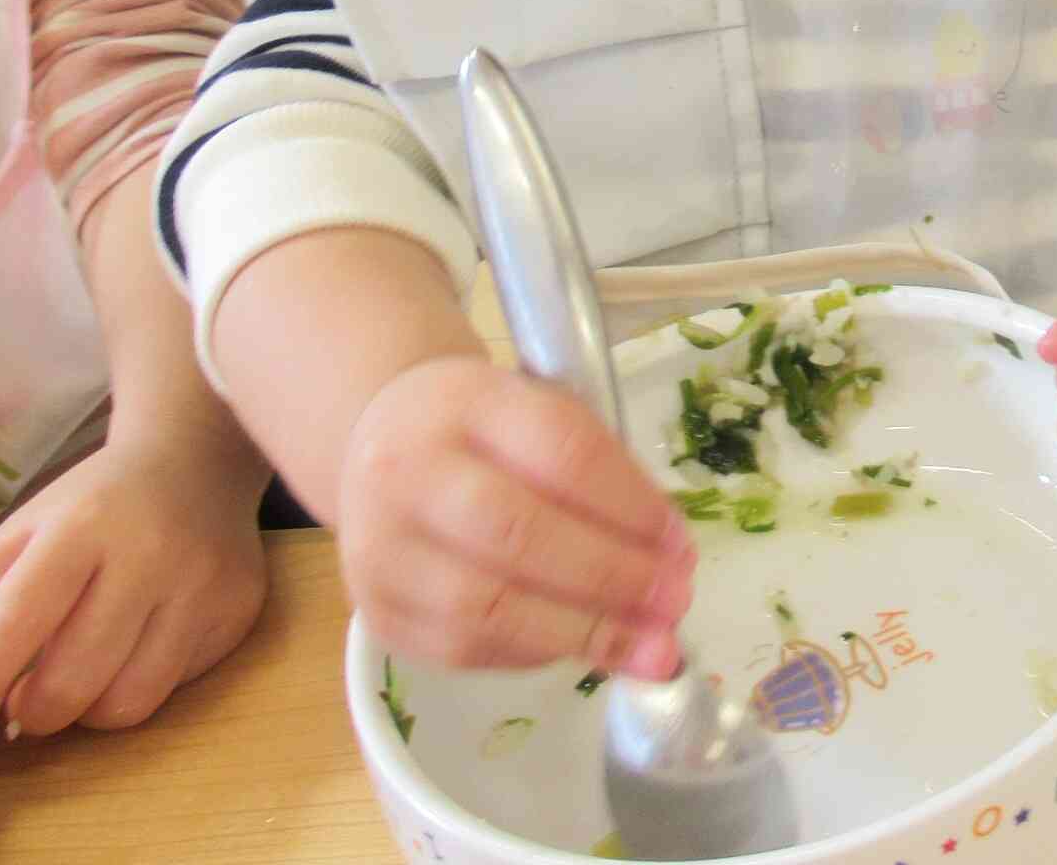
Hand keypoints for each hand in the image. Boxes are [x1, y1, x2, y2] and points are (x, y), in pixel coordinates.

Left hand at [0, 430, 268, 747]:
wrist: (196, 462)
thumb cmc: (91, 508)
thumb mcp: (14, 535)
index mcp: (81, 526)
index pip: (19, 619)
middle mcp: (149, 554)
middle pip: (73, 681)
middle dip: (33, 709)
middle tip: (25, 695)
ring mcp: (202, 585)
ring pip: (126, 704)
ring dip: (88, 707)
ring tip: (85, 668)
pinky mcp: (237, 612)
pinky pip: (173, 690)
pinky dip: (139, 683)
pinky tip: (140, 641)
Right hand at [336, 354, 692, 673]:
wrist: (383, 443)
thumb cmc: (487, 432)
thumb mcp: (541, 413)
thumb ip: (603, 474)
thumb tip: (668, 559)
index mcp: (466, 402)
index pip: (561, 451)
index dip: (631, 506)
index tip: (681, 545)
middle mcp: (408, 471)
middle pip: (518, 534)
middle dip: (611, 578)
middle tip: (675, 603)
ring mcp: (380, 546)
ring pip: (485, 607)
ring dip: (582, 633)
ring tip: (650, 648)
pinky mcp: (375, 610)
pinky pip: (462, 650)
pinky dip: (536, 655)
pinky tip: (584, 647)